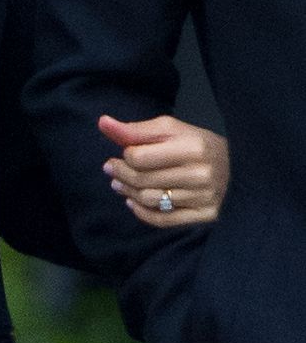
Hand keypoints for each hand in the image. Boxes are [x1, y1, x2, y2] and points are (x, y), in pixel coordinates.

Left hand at [100, 113, 228, 227]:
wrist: (240, 168)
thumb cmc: (199, 146)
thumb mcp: (172, 130)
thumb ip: (137, 130)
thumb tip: (103, 122)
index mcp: (192, 147)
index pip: (139, 157)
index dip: (124, 156)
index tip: (121, 154)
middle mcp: (199, 174)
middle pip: (142, 180)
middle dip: (120, 175)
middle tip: (111, 170)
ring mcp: (202, 198)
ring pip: (149, 200)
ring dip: (128, 192)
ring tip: (120, 185)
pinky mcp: (203, 216)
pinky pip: (162, 220)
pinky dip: (141, 213)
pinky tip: (133, 202)